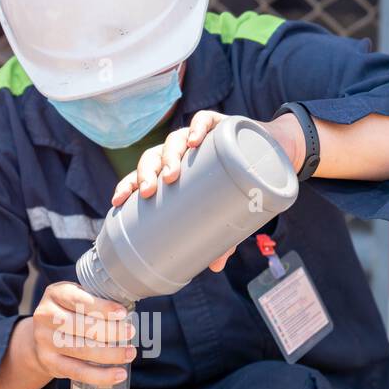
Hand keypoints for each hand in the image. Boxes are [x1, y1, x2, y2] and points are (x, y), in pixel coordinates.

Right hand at [27, 281, 135, 386]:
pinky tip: (119, 374)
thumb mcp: (77, 299)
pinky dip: (101, 375)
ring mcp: (45, 341)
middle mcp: (45, 316)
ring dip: (110, 354)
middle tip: (131, 333)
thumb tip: (129, 314)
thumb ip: (97, 301)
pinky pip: (78, 371)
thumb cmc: (69, 314)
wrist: (41, 338)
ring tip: (130, 353)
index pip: (78, 299)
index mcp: (55, 294)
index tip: (123, 314)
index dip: (102, 307)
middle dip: (110, 331)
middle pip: (81, 325)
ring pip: (81, 349)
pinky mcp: (49, 362)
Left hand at [110, 110, 237, 270]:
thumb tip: (215, 267)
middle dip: (146, 173)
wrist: (270, 152)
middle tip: (150, 191)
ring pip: (174, 140)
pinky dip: (197, 128)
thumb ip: (220, 239)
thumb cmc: (236, 186)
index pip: (141, 176)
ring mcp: (198, 137)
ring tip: (172, 172)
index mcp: (171, 171)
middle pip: (153, 158)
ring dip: (169, 155)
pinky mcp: (219, 124)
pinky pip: (204, 120)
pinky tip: (194, 140)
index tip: (118, 201)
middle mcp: (180, 153)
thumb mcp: (226, 214)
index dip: (127, 186)